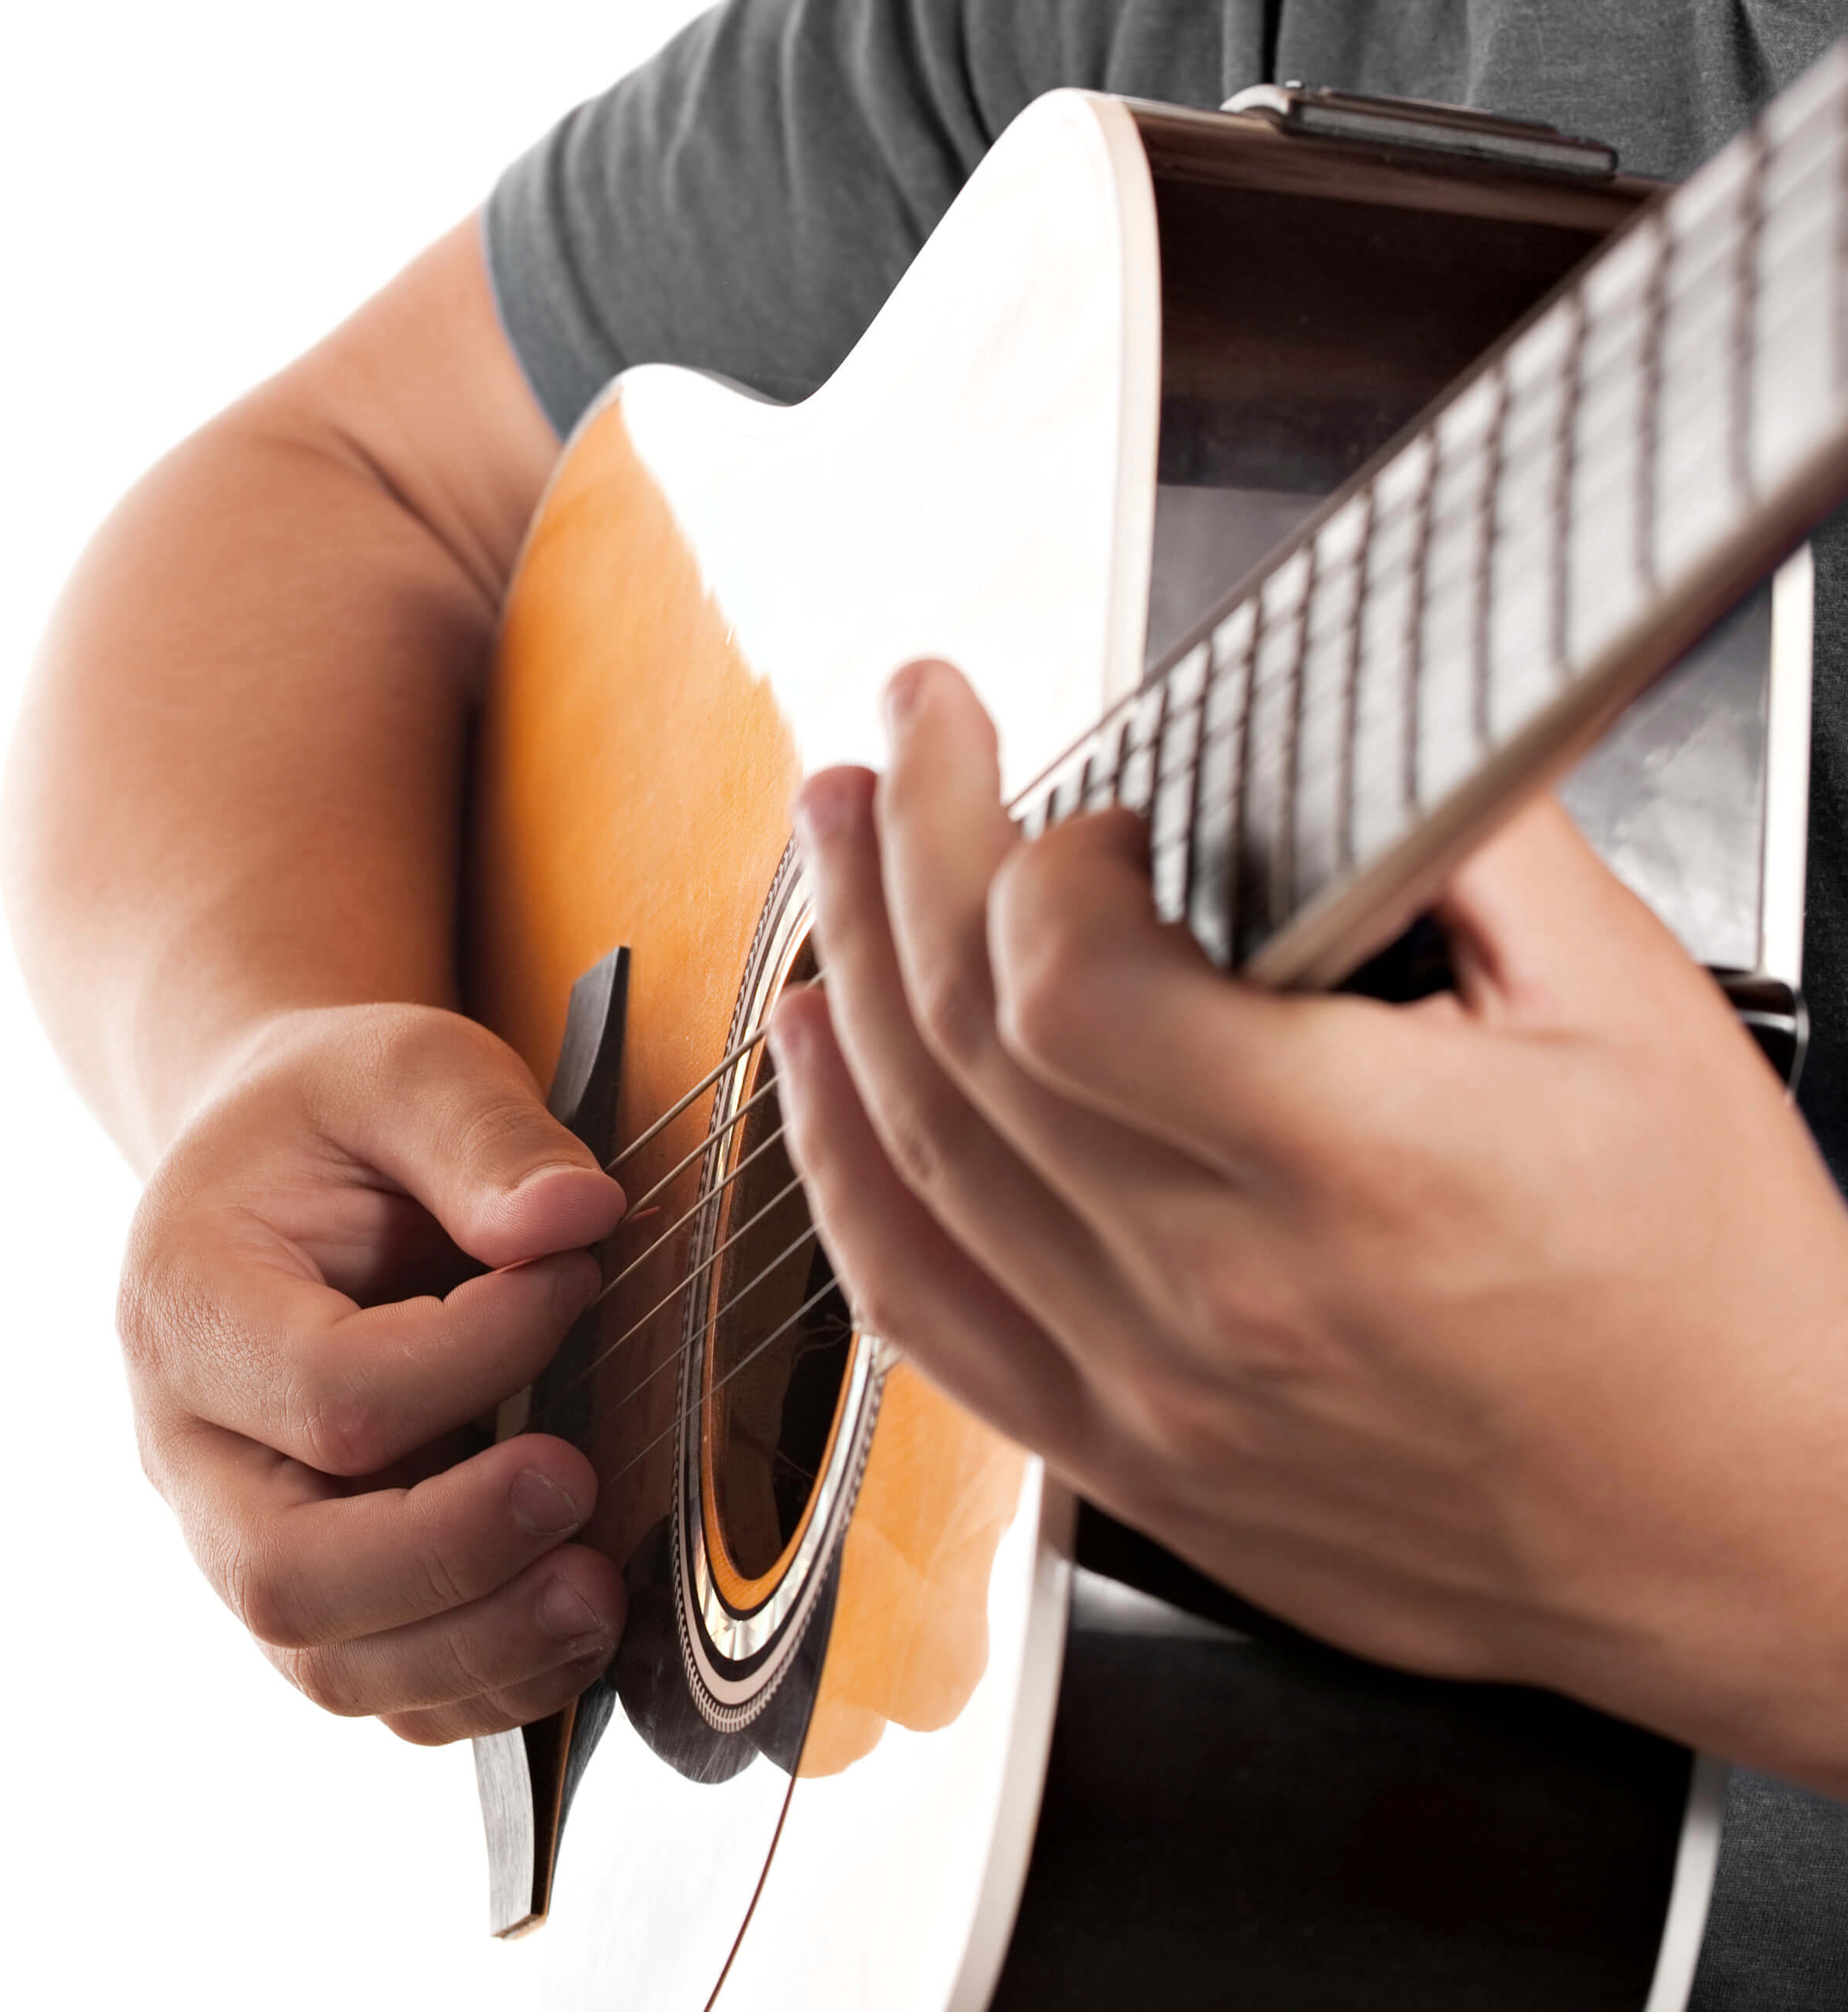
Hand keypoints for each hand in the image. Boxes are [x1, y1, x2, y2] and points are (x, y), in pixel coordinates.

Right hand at [119, 1003, 628, 1742]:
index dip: (473, 1358)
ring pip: (328, 1663)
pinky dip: (482, 1686)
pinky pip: (377, 1691)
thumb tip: (574, 1221)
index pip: (325, 1390)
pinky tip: (574, 1624)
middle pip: (287, 1573)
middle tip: (578, 1486)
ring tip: (599, 1590)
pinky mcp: (305, 1588)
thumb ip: (483, 1133)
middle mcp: (184, 1445)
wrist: (280, 1168)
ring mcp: (232, 1534)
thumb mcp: (407, 1066)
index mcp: (185, 1303)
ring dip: (479, 1648)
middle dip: (451, 1556)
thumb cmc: (339, 1118)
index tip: (579, 1277)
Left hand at [768, 658, 1847, 1789]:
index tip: (1081, 801)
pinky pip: (922, 1315)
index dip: (1036, 854)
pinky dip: (839, 1181)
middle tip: (891, 743)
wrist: (1756, 1539)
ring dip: (843, 981)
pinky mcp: (1126, 1457)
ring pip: (912, 1162)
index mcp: (1349, 1170)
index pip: (1069, 982)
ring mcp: (1151, 1390)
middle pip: (963, 1041)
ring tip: (828, 851)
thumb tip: (1340, 724)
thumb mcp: (1639, 1019)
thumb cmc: (1719, 1306)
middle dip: (901, 855)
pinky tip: (812, 1072)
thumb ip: (1470, 846)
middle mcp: (1220, 1294)